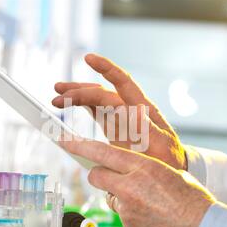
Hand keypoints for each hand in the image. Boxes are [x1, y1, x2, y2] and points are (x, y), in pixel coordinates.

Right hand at [52, 54, 186, 170]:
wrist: (169, 167)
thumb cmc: (168, 158)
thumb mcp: (162, 145)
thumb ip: (148, 129)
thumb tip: (135, 112)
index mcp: (142, 109)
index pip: (123, 82)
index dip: (106, 68)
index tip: (89, 58)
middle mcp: (129, 109)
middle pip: (101, 93)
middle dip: (79, 91)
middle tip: (58, 95)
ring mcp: (120, 118)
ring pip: (96, 100)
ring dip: (77, 96)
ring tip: (57, 96)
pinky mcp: (114, 127)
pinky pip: (96, 112)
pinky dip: (82, 107)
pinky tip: (69, 104)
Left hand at [59, 137, 215, 226]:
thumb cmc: (192, 201)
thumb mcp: (168, 173)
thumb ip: (143, 168)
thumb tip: (127, 169)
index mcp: (144, 167)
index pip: (103, 152)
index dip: (80, 145)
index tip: (65, 140)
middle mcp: (131, 185)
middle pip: (97, 174)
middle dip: (100, 173)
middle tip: (114, 176)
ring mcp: (127, 207)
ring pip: (108, 194)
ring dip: (117, 193)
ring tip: (143, 199)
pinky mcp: (128, 224)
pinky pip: (119, 211)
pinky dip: (128, 210)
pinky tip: (146, 213)